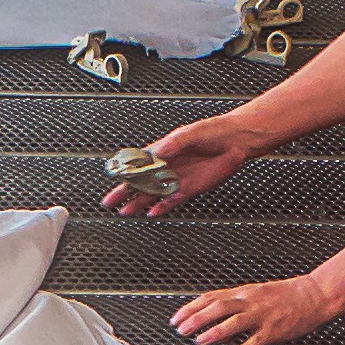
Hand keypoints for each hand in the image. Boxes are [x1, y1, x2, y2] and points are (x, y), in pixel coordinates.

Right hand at [107, 113, 268, 213]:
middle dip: (124, 192)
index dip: (124, 171)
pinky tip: (152, 213)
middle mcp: (167, 166)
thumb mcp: (188, 134)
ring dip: (139, 203)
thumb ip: (171, 145)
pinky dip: (162, 207)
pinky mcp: (190, 189)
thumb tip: (156, 153)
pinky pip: (172, 201)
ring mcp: (177, 178)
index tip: (113, 178)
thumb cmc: (212, 131)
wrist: (235, 142)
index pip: (138, 163)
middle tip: (110, 202)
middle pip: (141, 182)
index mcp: (163, 150)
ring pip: (153, 194)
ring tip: (125, 211)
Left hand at [171, 275, 344, 344]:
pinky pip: (256, 339)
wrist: (314, 294)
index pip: (211, 298)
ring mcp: (262, 315)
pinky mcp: (275, 329)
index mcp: (243, 293)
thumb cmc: (285, 296)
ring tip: (200, 340)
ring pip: (235, 322)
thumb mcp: (255, 294)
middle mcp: (250, 302)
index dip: (191, 308)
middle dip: (197, 318)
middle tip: (181, 330)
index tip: (176, 318)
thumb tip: (212, 320)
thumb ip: (233, 305)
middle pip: (218, 307)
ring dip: (215, 331)